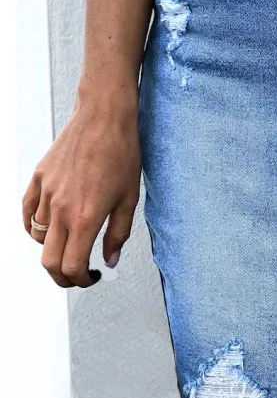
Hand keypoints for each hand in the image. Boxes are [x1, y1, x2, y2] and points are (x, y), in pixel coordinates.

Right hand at [22, 95, 141, 287]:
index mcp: (86, 218)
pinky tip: (49, 229)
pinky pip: (27, 214)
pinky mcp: (38, 179)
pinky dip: (34, 228)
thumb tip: (111, 260)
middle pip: (49, 261)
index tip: (93, 277)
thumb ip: (119, 234)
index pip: (72, 266)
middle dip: (63, 276)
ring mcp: (45, 194)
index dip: (82, 280)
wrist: (104, 117)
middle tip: (79, 275)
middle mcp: (61, 209)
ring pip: (37, 238)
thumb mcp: (129, 199)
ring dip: (52, 250)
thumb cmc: (122, 153)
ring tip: (71, 245)